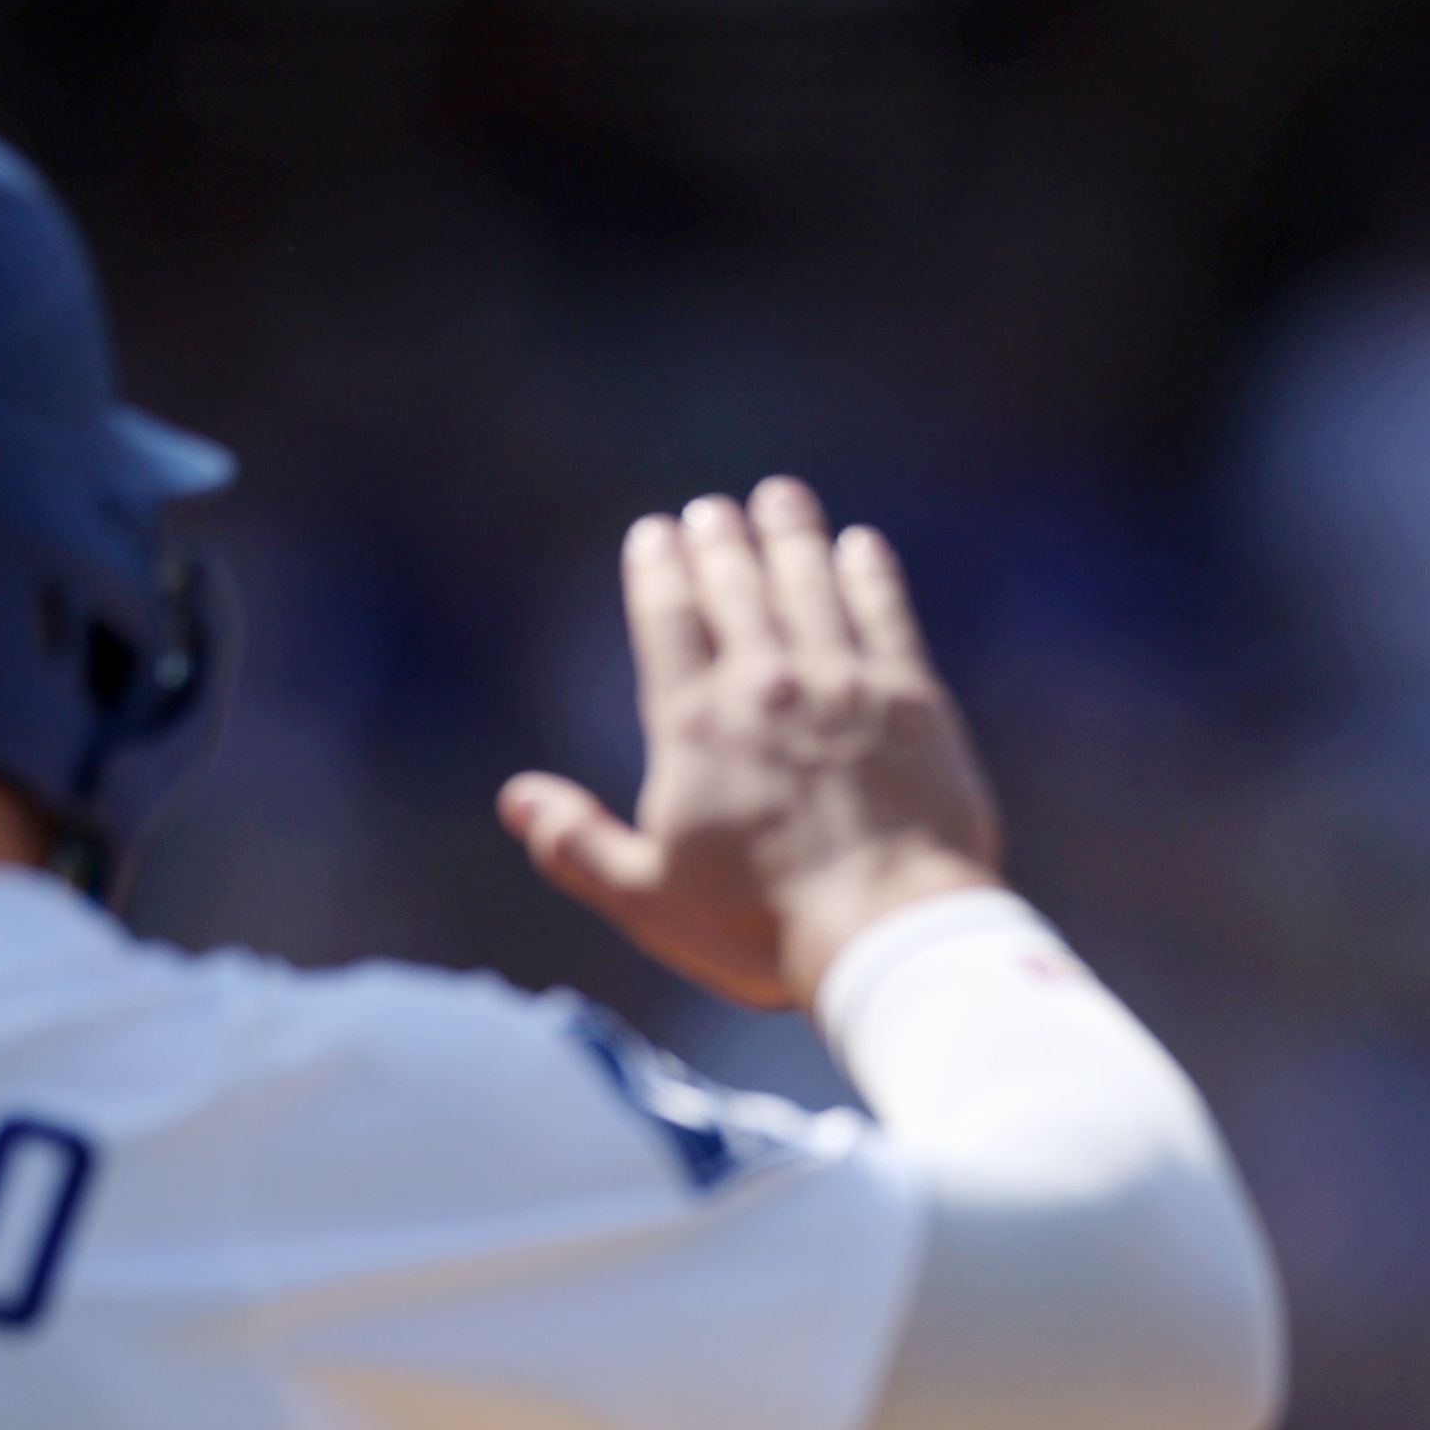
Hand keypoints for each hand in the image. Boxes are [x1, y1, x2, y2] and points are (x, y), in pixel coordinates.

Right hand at [498, 478, 1003, 1008]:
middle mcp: (765, 685)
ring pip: (809, 582)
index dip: (659, 570)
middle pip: (737, 588)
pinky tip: (860, 547)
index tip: (656, 533)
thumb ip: (579, 845)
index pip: (668, 621)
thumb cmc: (760, 928)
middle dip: (721, 541)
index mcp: (694, 725)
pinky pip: (885, 614)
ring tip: (780, 497)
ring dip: (791, 535)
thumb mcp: (649, 899)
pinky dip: (869, 573)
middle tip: (713, 511)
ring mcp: (843, 685)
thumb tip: (517, 799)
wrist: (883, 932)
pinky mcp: (912, 701)